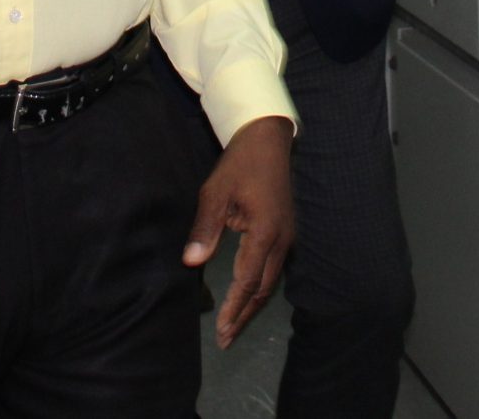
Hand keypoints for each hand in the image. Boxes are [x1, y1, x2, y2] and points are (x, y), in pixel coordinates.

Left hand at [182, 115, 294, 347]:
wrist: (269, 139)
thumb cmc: (240, 163)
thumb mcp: (216, 192)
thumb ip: (205, 229)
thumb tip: (191, 263)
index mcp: (266, 232)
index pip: (248, 281)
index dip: (234, 308)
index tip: (221, 331)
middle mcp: (282, 240)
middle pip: (264, 288)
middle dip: (244, 315)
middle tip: (226, 339)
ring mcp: (288, 236)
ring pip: (271, 280)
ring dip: (253, 304)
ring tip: (235, 325)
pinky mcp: (286, 232)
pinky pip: (274, 268)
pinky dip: (260, 287)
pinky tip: (248, 296)